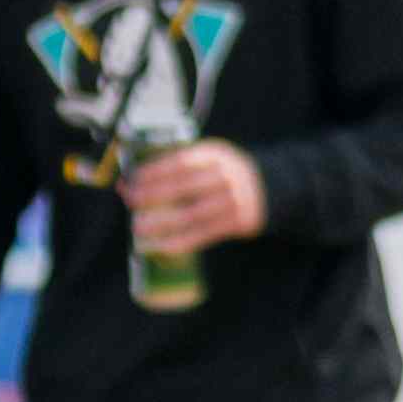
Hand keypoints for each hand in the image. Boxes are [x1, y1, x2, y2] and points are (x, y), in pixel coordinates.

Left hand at [122, 140, 265, 249]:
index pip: (179, 162)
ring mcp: (235, 200)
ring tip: (138, 227)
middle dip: (152, 195)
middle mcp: (228, 176)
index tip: (132, 179)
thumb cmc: (225, 175)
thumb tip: (132, 183)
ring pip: (191, 214)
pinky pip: (203, 235)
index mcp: (217, 155)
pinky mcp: (239, 222)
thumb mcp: (209, 161)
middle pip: (183, 187)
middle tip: (130, 201)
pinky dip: (179, 242)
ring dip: (161, 222)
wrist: (272, 189)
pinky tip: (159, 245)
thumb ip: (178, 168)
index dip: (153, 172)